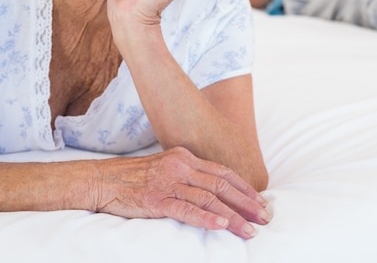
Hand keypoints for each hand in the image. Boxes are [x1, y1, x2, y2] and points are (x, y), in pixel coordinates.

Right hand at [92, 147, 270, 238]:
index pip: (222, 172)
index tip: (261, 201)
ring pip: (209, 198)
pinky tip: (221, 225)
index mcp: (184, 157)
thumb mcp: (165, 169)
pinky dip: (206, 218)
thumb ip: (187, 177)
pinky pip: (186, 209)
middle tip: (265, 217)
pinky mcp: (156, 199)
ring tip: (250, 229)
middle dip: (247, 202)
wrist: (101, 179)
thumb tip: (211, 192)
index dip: (244, 187)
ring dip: (233, 215)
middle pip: (221, 184)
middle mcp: (180, 166)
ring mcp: (169, 182)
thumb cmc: (133, 178)